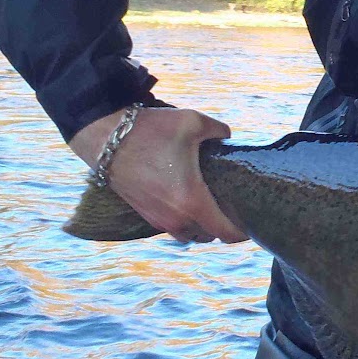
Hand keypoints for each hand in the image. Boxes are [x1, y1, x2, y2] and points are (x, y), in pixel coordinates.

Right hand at [69, 107, 243, 242]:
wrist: (104, 137)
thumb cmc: (151, 130)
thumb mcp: (194, 122)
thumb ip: (219, 131)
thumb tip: (227, 137)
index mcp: (192, 201)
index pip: (225, 232)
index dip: (242, 232)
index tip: (253, 223)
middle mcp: (175, 217)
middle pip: (207, 236)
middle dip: (222, 227)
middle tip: (233, 209)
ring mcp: (156, 218)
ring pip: (187, 235)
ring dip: (200, 227)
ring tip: (211, 206)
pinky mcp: (143, 213)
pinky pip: (170, 226)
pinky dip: (183, 220)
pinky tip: (188, 200)